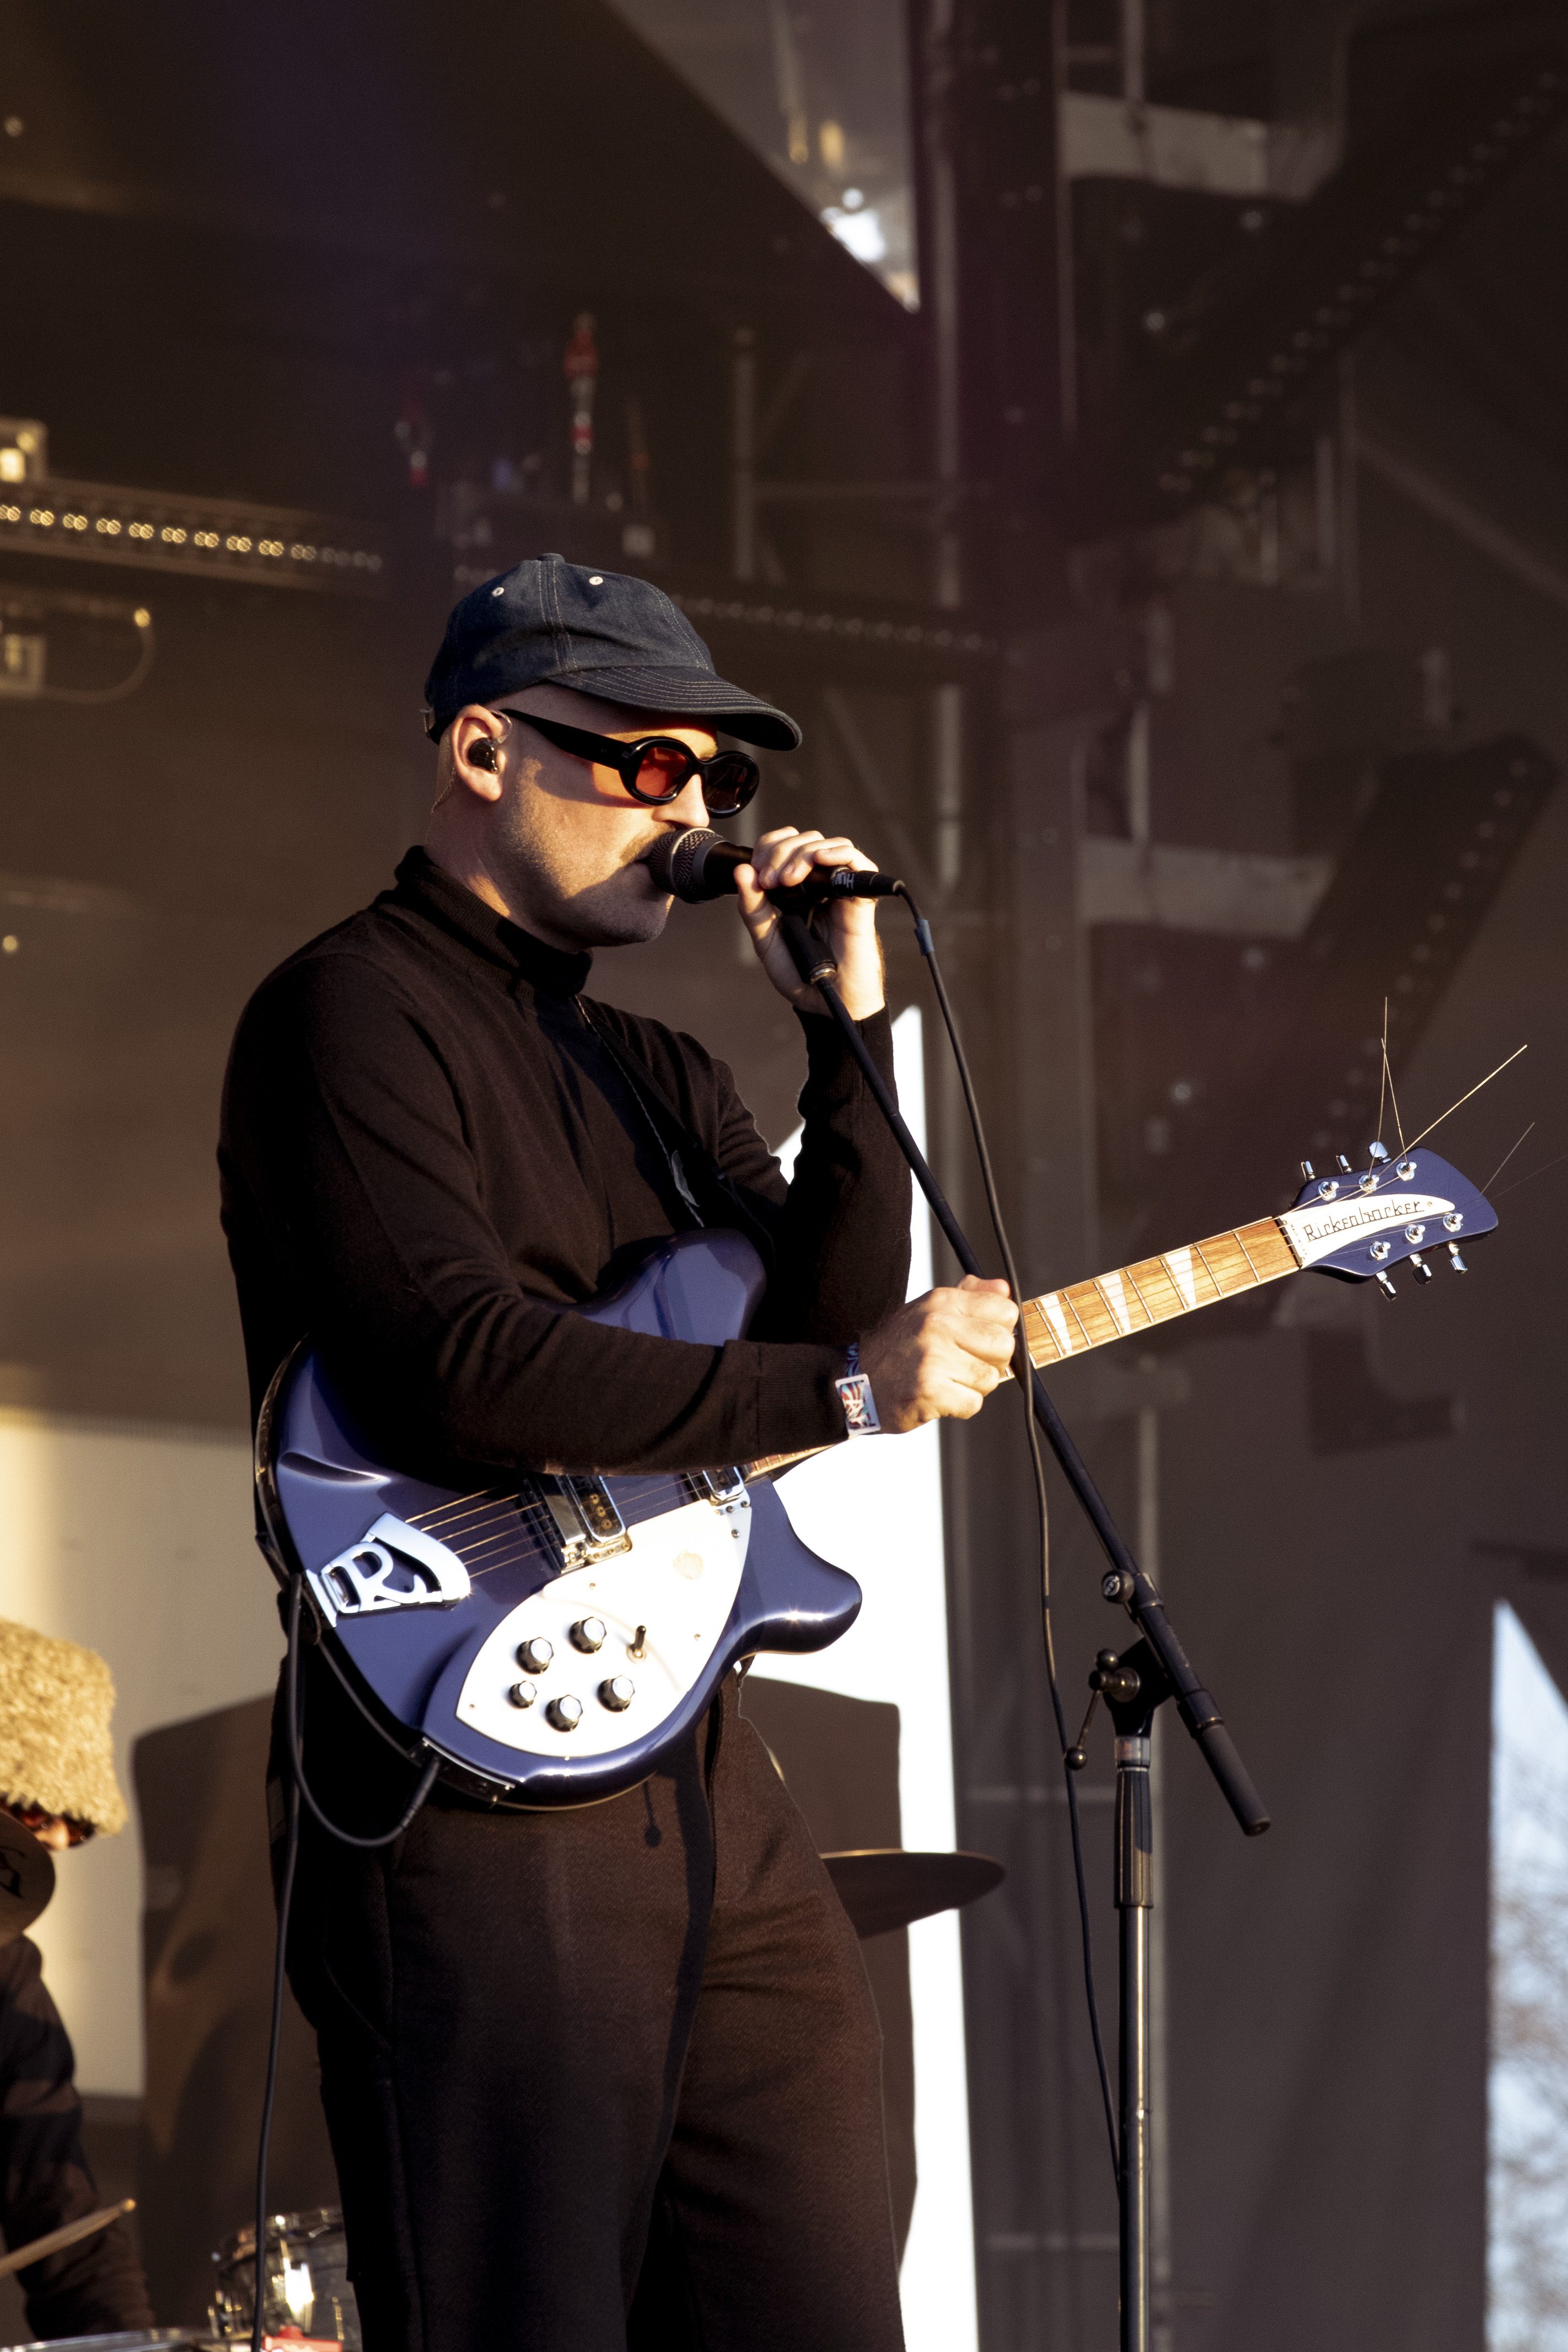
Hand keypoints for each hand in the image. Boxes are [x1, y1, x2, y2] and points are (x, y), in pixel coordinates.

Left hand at [734, 827, 885, 1019]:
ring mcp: (839, 888)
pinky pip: (856, 861)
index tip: (757, 873)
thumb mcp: (765, 940)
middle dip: (781, 852)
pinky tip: (819, 860)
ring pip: (826, 845)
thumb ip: (752, 908)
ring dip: (803, 853)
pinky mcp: (860, 897)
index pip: (783, 846)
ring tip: (789, 879)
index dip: (769, 848)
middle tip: (771, 881)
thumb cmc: (800, 973)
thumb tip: (741, 871)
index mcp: (794, 889)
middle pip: (803, 840)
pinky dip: (837, 853)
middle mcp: (817, 884)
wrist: (826, 1000)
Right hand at [855, 1277, 1018, 1431]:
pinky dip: (959, 1406)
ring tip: (946, 1381)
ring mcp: (933, 1358)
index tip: (981, 1341)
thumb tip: (1004, 1289)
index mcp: (942, 1302)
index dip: (999, 1330)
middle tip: (965, 1365)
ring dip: (973, 1387)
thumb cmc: (897, 1348)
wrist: (856, 1381)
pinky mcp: (930, 1391)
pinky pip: (973, 1404)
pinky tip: (939, 1397)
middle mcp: (937, 1325)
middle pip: (1004, 1346)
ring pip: (990, 1379)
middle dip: (991, 1362)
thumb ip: (968, 1297)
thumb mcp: (928, 1310)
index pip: (1005, 1311)